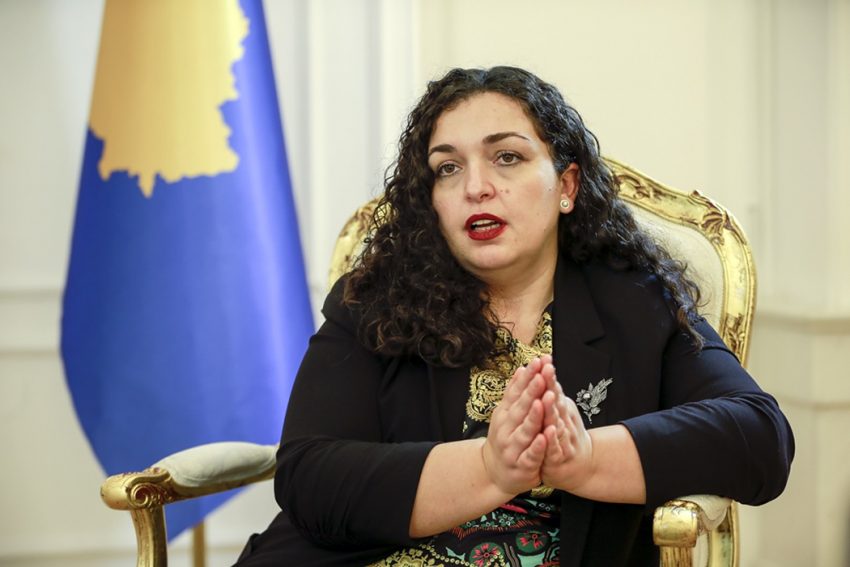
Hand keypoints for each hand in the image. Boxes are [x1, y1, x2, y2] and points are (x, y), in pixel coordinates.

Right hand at [482, 357, 547, 494]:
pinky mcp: (522, 465)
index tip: (538, 361)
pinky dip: (537, 446)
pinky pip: (531, 455)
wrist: (494, 473)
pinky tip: (544, 437)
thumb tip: (522, 368)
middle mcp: (506, 428)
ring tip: (543, 401)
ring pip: (525, 430)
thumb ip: (515, 393)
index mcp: (505, 414)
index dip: (527, 377)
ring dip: (534, 416)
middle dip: (532, 391)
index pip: (516, 391)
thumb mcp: (507, 414)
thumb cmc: (506, 438)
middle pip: (521, 408)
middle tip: (542, 374)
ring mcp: (513, 447)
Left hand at [539, 371, 593, 490]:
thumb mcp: (561, 410)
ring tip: (546, 397)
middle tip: (545, 370)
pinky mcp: (558, 457)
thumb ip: (554, 392)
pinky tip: (549, 431)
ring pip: (556, 423)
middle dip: (550, 386)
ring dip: (552, 410)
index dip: (549, 375)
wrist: (582, 466)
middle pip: (556, 401)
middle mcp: (564, 421)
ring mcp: (563, 439)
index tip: (545, 360)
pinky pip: (554, 448)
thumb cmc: (567, 435)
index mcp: (561, 409)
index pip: (554, 389)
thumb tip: (546, 368)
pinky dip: (551, 440)